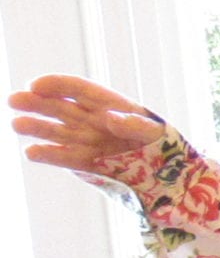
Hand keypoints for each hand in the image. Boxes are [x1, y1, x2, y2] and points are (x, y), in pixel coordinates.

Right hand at [9, 74, 166, 176]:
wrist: (166, 172)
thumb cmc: (163, 144)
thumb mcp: (155, 131)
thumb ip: (133, 124)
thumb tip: (108, 117)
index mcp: (108, 104)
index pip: (78, 89)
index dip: (56, 85)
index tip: (36, 85)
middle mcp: (91, 120)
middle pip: (60, 107)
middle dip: (37, 103)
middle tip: (13, 100)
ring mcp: (86, 140)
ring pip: (57, 131)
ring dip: (36, 128)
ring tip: (17, 125)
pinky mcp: (85, 162)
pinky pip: (64, 156)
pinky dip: (49, 155)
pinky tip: (32, 152)